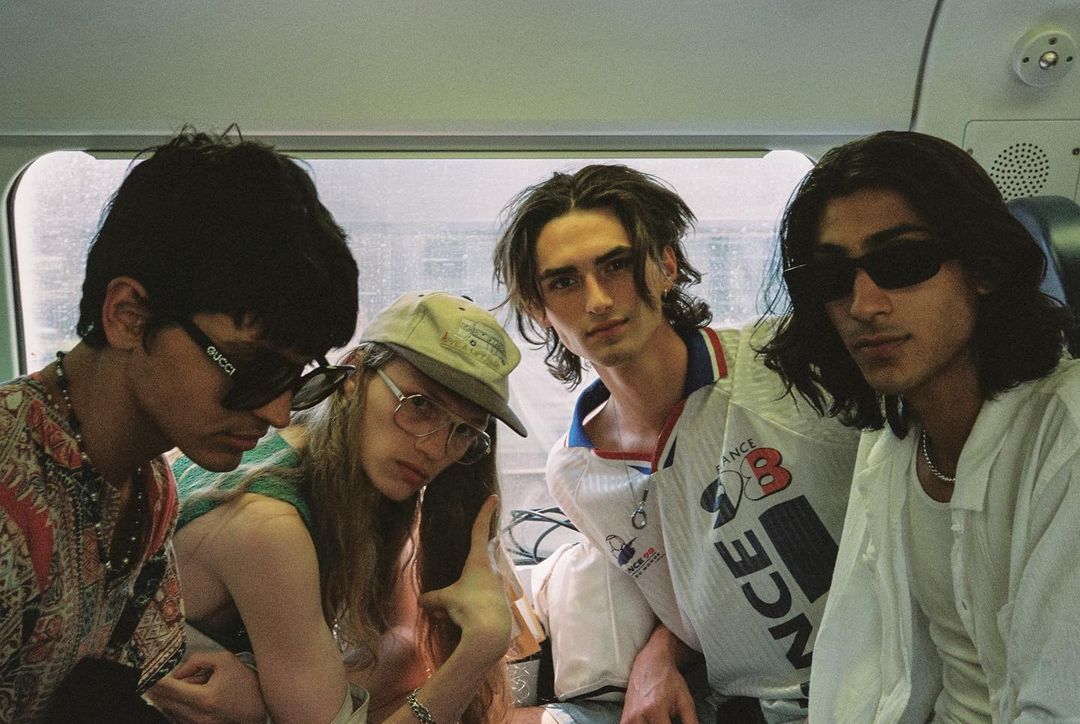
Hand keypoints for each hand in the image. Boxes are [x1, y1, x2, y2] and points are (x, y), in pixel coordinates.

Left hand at [146, 650, 266, 723]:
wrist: (261, 707)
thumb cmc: (245, 683)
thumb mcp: (224, 661)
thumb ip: (198, 660)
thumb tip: (178, 671)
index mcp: (204, 698)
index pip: (169, 689)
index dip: (154, 680)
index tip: (144, 673)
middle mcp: (198, 716)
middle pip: (165, 702)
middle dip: (155, 689)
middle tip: (146, 679)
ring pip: (170, 710)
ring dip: (167, 697)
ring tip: (177, 685)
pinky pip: (178, 717)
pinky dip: (174, 706)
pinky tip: (177, 696)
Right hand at [418, 495, 511, 663]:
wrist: (491, 631)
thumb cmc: (469, 606)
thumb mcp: (446, 600)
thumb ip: (433, 598)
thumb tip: (421, 601)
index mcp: (479, 559)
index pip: (481, 529)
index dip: (486, 512)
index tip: (494, 497)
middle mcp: (492, 568)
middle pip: (489, 549)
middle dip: (485, 542)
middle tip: (486, 536)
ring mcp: (499, 583)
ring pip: (484, 575)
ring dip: (472, 580)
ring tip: (455, 593)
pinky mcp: (501, 599)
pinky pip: (483, 595)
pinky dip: (471, 601)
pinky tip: (456, 617)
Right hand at [620, 625, 699, 723]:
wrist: (651, 663)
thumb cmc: (668, 680)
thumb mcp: (686, 702)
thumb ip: (692, 722)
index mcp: (655, 710)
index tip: (677, 722)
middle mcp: (638, 715)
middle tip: (669, 720)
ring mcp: (628, 718)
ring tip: (663, 720)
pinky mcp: (624, 719)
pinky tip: (652, 721)